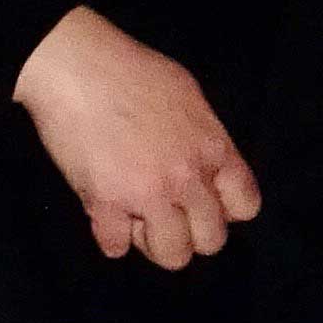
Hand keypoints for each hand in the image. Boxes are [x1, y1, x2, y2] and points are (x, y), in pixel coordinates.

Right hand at [10, 5, 262, 267]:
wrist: (76, 66)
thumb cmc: (130, 69)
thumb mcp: (187, 94)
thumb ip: (203, 135)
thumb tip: (204, 162)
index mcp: (212, 148)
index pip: (246, 206)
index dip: (225, 210)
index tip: (201, 201)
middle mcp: (188, 177)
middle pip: (212, 241)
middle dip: (189, 233)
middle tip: (164, 214)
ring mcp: (148, 193)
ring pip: (172, 256)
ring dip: (152, 242)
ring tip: (135, 217)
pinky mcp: (106, 204)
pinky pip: (116, 248)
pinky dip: (109, 235)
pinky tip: (104, 212)